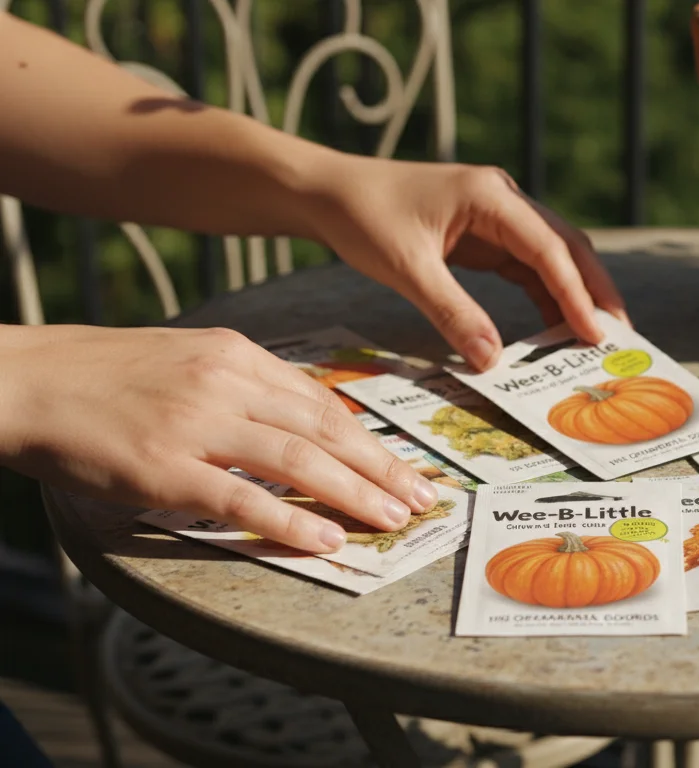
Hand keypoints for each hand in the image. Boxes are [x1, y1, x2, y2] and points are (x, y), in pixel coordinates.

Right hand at [0, 324, 441, 552]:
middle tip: (421, 497)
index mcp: (235, 353)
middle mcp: (226, 383)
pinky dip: (290, 522)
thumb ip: (243, 383)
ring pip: (299, 462)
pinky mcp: (165, 468)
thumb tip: (302, 417)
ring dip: (355, 495)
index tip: (404, 463)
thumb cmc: (102, 373)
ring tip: (392, 520)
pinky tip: (326, 541)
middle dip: (381, 467)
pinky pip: (243, 499)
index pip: (321, 401)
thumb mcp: (185, 357)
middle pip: (325, 430)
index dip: (369, 437)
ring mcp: (197, 425)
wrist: (25, 380)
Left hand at [305, 158, 627, 369]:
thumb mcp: (406, 267)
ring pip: (553, 258)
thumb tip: (492, 361)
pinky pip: (527, 268)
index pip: (548, 249)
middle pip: (567, 247)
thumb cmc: (363, 217)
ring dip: (575, 296)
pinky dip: (546, 297)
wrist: (329, 192)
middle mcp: (504, 200)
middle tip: (621, 337)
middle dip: (595, 291)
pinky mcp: (486, 235)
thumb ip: (451, 312)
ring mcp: (498, 216)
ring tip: (597, 339)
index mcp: (491, 196)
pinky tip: (557, 330)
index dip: (576, 294)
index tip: (596, 334)